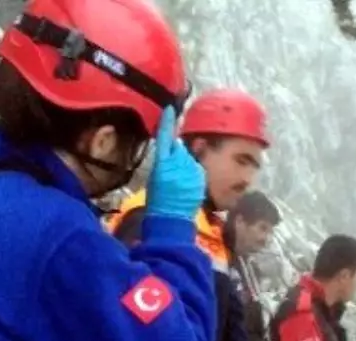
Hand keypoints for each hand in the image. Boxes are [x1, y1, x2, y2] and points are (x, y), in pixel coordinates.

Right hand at [146, 106, 205, 220]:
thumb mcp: (154, 176)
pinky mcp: (201, 177)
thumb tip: (174, 146)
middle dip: (177, 152)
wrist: (171, 217)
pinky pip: (197, 168)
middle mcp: (178, 164)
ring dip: (185, 163)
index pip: (165, 137)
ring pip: (189, 157)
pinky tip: (186, 185)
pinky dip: (193, 172)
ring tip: (178, 180)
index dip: (167, 123)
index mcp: (162, 163)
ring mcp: (192, 170)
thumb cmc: (157, 198)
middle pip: (180, 147)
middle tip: (171, 169)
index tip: (170, 109)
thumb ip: (164, 159)